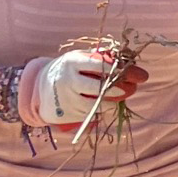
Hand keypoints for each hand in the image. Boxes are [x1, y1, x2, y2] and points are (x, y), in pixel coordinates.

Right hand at [20, 47, 144, 132]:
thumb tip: (138, 69)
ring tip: (115, 101)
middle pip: (98, 88)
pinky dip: (96, 114)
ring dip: (109, 104)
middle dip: (117, 90)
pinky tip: (100, 109)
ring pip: (94, 106)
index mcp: (72, 62)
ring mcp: (64, 99)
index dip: (118, 70)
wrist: (40, 86)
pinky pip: (86, 117)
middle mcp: (66, 80)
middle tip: (128, 90)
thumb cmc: (70, 70)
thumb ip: (105, 61)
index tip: (133, 74)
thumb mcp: (82, 60)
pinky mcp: (62, 115)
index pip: (99, 65)